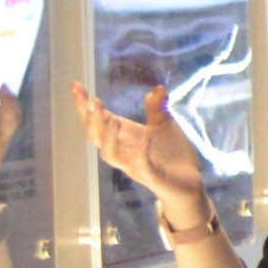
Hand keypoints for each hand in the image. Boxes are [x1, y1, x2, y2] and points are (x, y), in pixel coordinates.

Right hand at [74, 85, 213, 219]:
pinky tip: (145, 137)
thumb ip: (158, 108)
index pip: (98, 120)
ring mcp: (135, 166)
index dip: (84, 104)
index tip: (76, 84)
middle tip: (94, 102)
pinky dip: (140, 152)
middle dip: (92, 120)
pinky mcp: (151, 176)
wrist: (191, 182)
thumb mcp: (166, 125)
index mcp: (124, 136)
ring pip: (109, 154)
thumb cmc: (174, 154)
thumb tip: (158, 88)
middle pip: (96, 137)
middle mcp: (123, 151)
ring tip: (111, 119)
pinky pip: (140, 165)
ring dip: (107, 137)